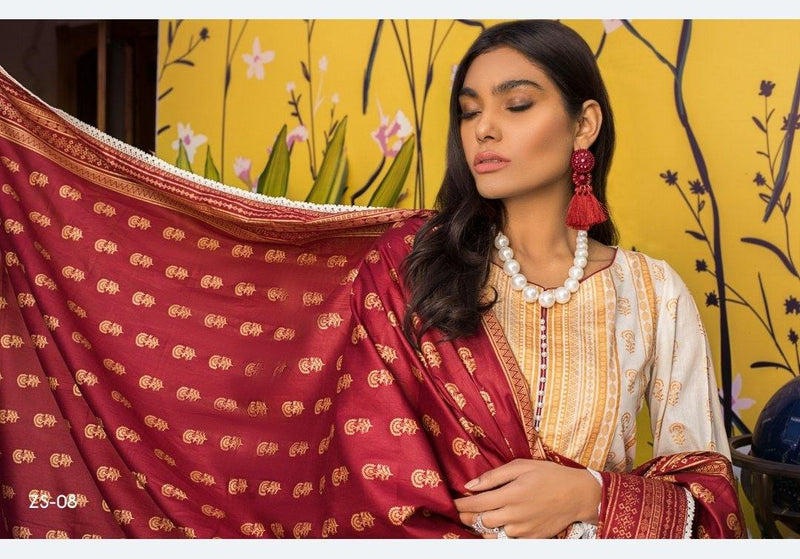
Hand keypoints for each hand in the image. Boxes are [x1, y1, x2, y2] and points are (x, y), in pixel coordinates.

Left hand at [453, 458, 600, 538]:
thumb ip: (494, 476)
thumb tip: (470, 486)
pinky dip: (499, 534)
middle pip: (481, 521)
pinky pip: (507, 541)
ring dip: (483, 526)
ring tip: (481, 517)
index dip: (461, 505)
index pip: (477, 504)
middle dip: (469, 516)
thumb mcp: (522, 466)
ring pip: (493, 533)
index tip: (454, 503)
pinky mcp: (531, 539)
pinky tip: (499, 525)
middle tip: (464, 511)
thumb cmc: (549, 475)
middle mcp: (515, 515)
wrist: (578, 495)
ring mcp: (523, 530)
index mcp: (511, 494)